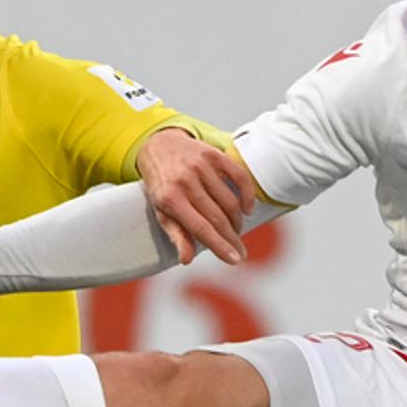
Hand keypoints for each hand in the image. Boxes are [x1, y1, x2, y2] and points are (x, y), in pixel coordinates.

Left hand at [135, 126, 255, 264]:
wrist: (159, 146)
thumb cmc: (161, 184)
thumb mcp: (161, 211)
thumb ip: (176, 235)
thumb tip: (186, 260)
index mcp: (170, 199)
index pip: (201, 229)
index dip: (220, 246)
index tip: (234, 259)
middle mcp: (186, 181)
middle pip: (218, 218)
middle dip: (232, 239)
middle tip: (240, 252)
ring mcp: (201, 167)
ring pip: (229, 201)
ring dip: (237, 221)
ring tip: (236, 230)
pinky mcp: (214, 155)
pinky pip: (239, 177)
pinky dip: (247, 195)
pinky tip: (247, 208)